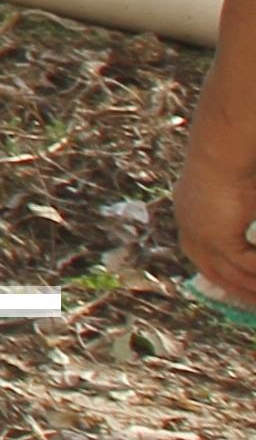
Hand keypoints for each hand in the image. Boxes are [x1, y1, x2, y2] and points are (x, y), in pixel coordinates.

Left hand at [187, 150, 255, 308]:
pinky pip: (245, 264)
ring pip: (230, 274)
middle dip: (238, 290)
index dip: (223, 275)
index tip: (241, 287)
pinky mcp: (215, 237)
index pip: (203, 255)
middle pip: (214, 272)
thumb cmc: (233, 161)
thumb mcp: (238, 194)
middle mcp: (189, 228)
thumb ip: (240, 217)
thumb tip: (247, 235)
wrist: (222, 149)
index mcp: (190, 214)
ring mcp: (200, 235)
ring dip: (252, 287)